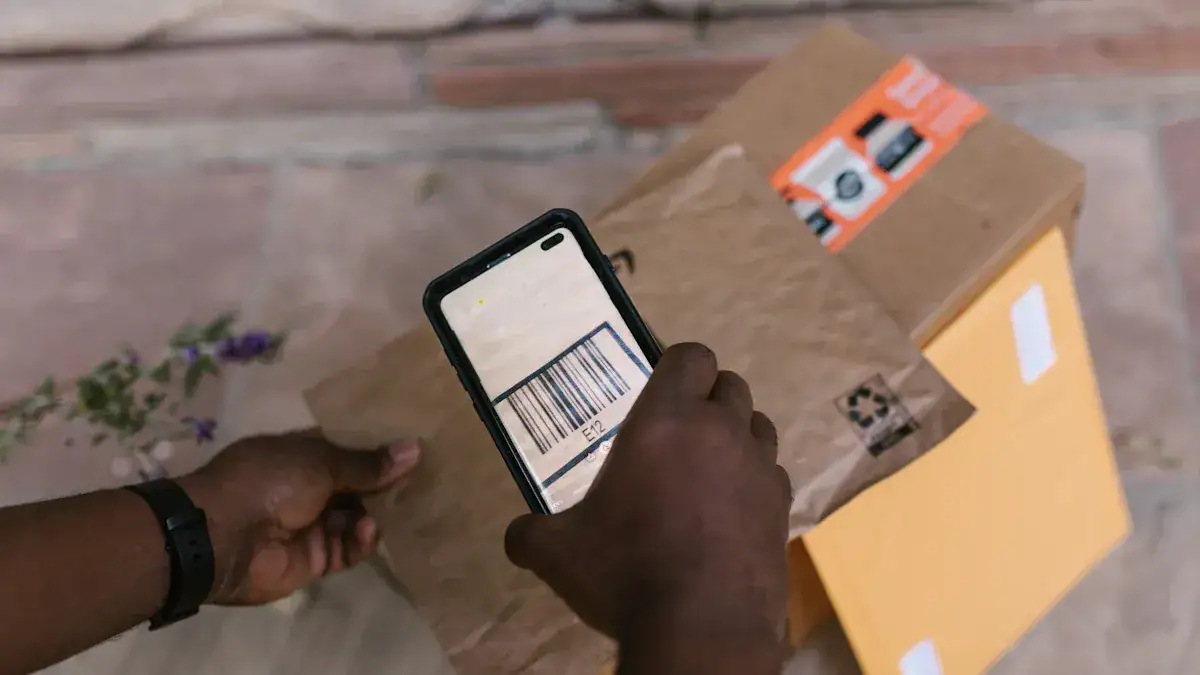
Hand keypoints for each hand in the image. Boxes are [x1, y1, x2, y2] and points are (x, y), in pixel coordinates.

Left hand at [178, 433, 420, 605]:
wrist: (221, 538)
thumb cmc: (267, 482)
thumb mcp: (321, 462)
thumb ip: (368, 463)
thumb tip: (414, 449)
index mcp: (302, 454)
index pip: (347, 447)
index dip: (377, 447)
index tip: (415, 446)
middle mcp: (308, 488)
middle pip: (357, 485)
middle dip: (386, 483)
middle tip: (425, 480)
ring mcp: (311, 525)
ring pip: (358, 518)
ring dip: (379, 513)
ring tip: (403, 507)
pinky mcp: (316, 559)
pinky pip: (349, 549)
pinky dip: (363, 541)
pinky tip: (370, 530)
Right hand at [504, 344, 791, 669]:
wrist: (702, 628)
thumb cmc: (625, 572)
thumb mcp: (558, 553)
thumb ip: (532, 534)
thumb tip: (517, 537)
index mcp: (666, 419)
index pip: (691, 356)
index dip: (677, 367)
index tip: (660, 391)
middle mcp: (720, 430)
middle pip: (730, 384)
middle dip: (707, 397)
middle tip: (679, 432)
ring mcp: (759, 467)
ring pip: (758, 425)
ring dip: (736, 434)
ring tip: (707, 468)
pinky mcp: (782, 507)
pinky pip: (772, 473)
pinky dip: (754, 480)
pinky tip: (729, 511)